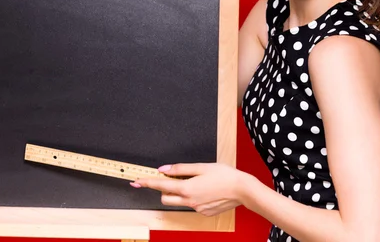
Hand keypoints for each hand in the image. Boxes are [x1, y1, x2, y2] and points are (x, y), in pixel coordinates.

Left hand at [131, 163, 252, 216]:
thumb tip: (163, 169)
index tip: (136, 181)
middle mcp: (189, 201)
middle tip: (172, 178)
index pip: (160, 185)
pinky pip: (191, 205)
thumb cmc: (224, 175)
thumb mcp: (201, 166)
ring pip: (178, 202)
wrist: (243, 190)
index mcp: (187, 188)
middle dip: (164, 189)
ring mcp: (196, 208)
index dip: (147, 183)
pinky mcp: (204, 212)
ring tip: (193, 182)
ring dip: (178, 193)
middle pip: (166, 198)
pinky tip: (204, 190)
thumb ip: (180, 168)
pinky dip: (191, 197)